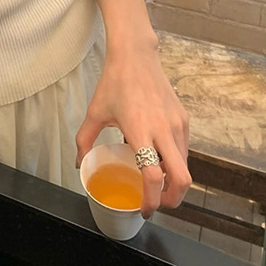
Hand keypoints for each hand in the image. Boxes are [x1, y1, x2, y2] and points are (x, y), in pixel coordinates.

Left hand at [76, 41, 190, 218]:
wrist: (135, 55)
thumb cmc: (114, 82)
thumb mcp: (94, 112)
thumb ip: (84, 140)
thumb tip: (79, 163)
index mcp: (139, 130)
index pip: (154, 176)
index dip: (152, 200)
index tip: (145, 209)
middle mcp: (163, 130)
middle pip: (182, 179)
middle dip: (173, 199)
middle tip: (159, 203)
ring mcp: (176, 124)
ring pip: (185, 166)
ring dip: (174, 180)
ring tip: (156, 182)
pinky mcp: (183, 119)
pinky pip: (184, 149)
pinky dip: (176, 162)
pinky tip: (159, 158)